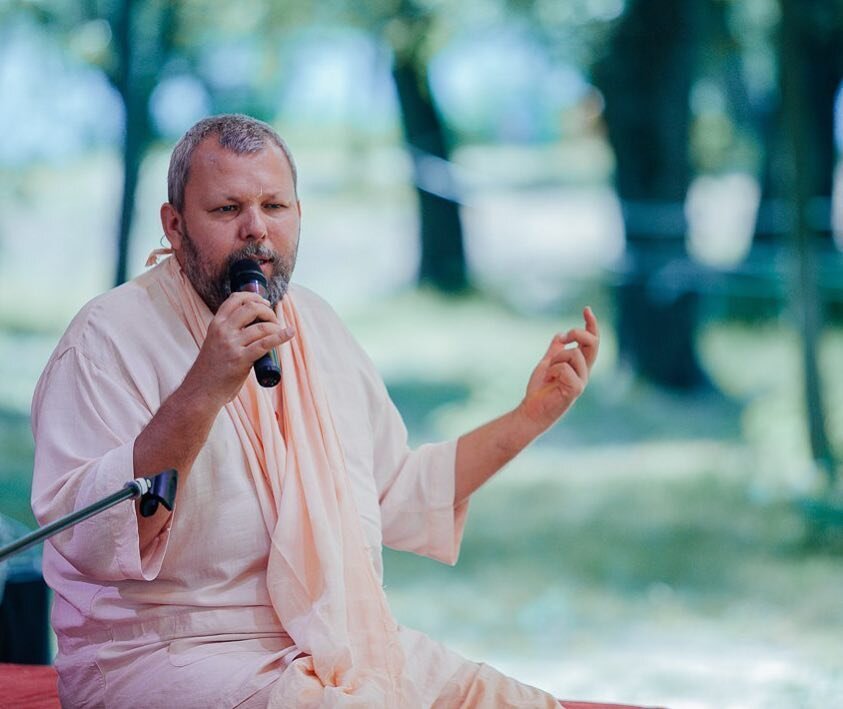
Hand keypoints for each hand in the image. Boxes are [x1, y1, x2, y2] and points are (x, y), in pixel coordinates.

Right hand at [185, 292, 294, 405]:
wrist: (201, 391)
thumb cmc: (211, 369)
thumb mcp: (214, 342)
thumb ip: (229, 331)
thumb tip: (254, 324)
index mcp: (216, 324)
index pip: (235, 299)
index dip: (253, 296)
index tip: (264, 302)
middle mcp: (223, 331)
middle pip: (251, 308)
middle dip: (268, 311)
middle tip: (273, 320)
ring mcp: (232, 345)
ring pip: (261, 327)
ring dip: (275, 326)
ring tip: (278, 331)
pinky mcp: (241, 359)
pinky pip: (265, 344)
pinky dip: (280, 337)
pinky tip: (289, 333)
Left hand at [517, 306, 598, 433]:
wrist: (531, 410)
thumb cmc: (539, 390)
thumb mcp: (546, 364)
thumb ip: (554, 351)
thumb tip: (559, 336)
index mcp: (579, 365)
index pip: (592, 342)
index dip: (591, 325)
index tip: (586, 309)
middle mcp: (584, 372)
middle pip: (592, 344)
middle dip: (578, 333)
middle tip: (564, 337)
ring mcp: (581, 381)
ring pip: (573, 354)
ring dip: (556, 358)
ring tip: (549, 372)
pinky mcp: (575, 390)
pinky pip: (565, 368)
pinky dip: (553, 370)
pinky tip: (550, 380)